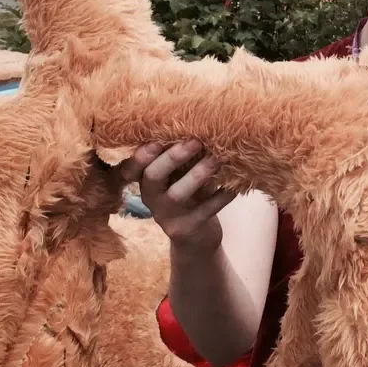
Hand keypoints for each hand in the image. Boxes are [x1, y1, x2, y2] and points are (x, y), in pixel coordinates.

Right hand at [118, 140, 235, 255]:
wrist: (196, 240)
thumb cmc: (189, 197)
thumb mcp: (178, 179)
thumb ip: (179, 160)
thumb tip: (199, 127)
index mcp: (146, 183)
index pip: (133, 168)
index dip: (141, 155)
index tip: (156, 139)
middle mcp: (151, 199)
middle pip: (153, 176)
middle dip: (173, 156)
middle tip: (195, 140)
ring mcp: (168, 216)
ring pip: (177, 193)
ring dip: (198, 174)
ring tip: (217, 159)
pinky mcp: (188, 228)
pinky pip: (206, 209)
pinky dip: (221, 195)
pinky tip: (234, 186)